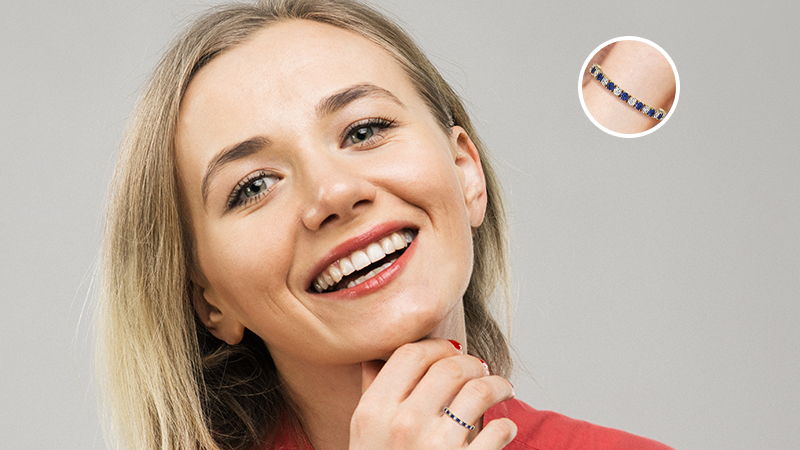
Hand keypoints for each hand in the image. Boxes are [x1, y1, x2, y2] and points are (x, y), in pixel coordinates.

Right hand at [350, 339, 516, 448]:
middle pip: (449, 366)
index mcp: (373, 411)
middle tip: (481, 369)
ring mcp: (435, 446)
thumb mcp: (364, 434)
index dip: (436, 346)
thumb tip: (378, 358)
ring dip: (497, 386)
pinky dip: (506, 427)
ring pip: (479, 391)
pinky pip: (498, 432)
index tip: (450, 350)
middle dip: (472, 363)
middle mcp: (402, 424)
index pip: (410, 354)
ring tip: (502, 389)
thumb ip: (373, 394)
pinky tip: (504, 428)